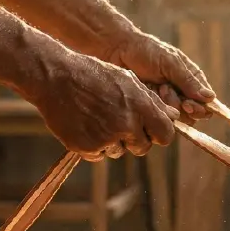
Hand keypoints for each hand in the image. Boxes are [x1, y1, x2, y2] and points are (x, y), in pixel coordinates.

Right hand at [24, 47, 178, 160]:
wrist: (55, 78)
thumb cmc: (93, 74)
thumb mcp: (127, 80)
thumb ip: (152, 101)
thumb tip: (174, 117)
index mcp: (140, 106)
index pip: (165, 135)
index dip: (158, 133)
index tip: (151, 130)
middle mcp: (126, 124)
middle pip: (142, 147)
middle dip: (135, 139)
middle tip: (119, 123)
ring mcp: (106, 138)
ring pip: (119, 152)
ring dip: (113, 142)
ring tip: (98, 119)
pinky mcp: (86, 147)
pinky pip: (98, 156)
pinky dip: (94, 146)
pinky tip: (85, 126)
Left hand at [107, 32, 215, 120]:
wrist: (116, 51)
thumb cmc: (145, 51)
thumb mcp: (170, 62)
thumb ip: (188, 81)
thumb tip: (210, 98)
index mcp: (191, 78)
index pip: (206, 101)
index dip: (200, 107)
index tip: (188, 104)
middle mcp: (182, 92)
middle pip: (194, 114)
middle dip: (181, 106)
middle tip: (166, 90)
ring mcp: (166, 102)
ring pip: (177, 118)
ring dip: (168, 105)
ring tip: (156, 87)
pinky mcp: (152, 108)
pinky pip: (160, 118)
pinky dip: (155, 108)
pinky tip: (148, 93)